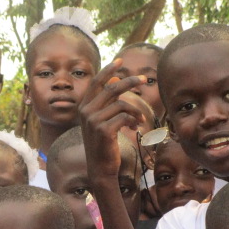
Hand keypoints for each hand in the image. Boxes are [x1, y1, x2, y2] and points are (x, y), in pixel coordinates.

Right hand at [79, 59, 145, 181]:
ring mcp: (93, 121)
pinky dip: (133, 120)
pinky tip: (135, 128)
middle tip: (144, 79)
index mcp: (84, 107)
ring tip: (140, 120)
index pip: (96, 82)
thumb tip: (116, 80)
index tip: (120, 61)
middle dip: (130, 81)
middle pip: (112, 88)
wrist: (100, 168)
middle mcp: (85, 112)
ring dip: (135, 110)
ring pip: (121, 104)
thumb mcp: (102, 120)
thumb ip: (106, 102)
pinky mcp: (103, 130)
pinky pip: (124, 117)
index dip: (108, 70)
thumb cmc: (103, 144)